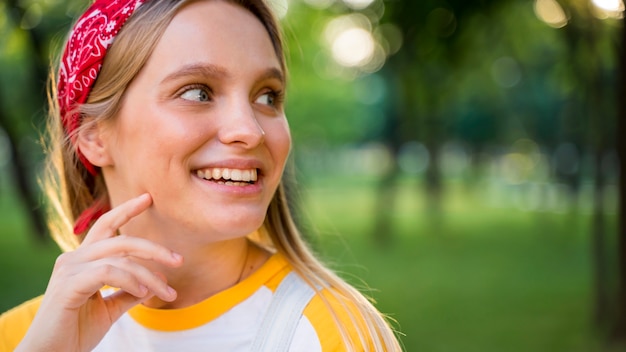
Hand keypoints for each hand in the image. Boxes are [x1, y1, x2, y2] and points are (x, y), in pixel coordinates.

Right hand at [16, 193, 183, 351]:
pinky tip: (144, 294)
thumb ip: (129, 291)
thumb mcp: (110, 308)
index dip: (126, 210)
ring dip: (149, 275)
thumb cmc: (76, 332)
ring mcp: (69, 270)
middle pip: (121, 241)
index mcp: (82, 260)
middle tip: (179, 260)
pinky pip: (109, 273)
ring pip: (120, 258)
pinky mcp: (68, 285)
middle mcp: (73, 259)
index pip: (106, 225)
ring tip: (166, 293)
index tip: (148, 197)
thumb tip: (156, 281)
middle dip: (154, 249)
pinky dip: (131, 281)